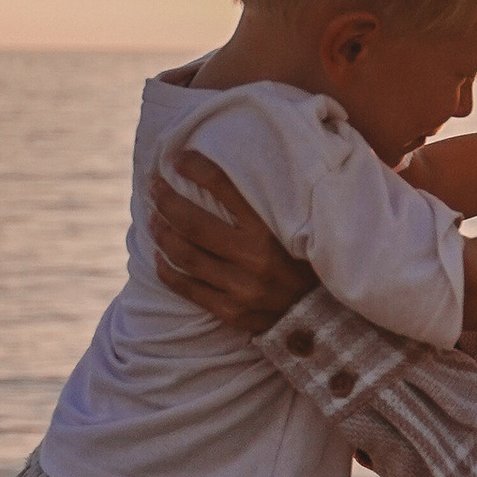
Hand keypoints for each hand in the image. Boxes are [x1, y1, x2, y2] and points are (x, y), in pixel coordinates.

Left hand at [149, 152, 315, 335]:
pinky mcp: (233, 311)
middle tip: (153, 187)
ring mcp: (242, 287)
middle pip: (194, 223)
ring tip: (152, 220)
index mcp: (271, 229)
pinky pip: (190, 290)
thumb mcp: (297, 227)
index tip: (178, 159)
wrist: (324, 317)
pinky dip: (168, 272)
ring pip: (187, 256)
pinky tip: (158, 259)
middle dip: (167, 201)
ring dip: (163, 235)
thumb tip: (239, 166)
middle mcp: (255, 257)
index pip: (224, 187)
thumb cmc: (308, 263)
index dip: (196, 169)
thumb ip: (273, 203)